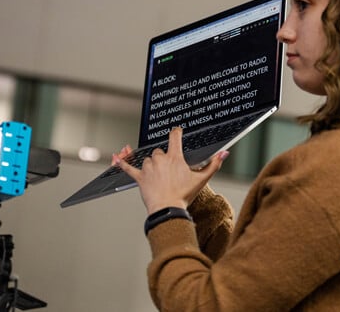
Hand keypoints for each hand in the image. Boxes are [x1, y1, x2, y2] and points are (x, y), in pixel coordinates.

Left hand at [113, 127, 227, 213]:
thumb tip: (225, 153)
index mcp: (175, 157)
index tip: (176, 130)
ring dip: (152, 165)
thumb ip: (214, 164)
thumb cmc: (184, 195)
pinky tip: (115, 157)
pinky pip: (128, 168)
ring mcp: (148, 168)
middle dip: (164, 158)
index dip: (176, 132)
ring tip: (159, 177)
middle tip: (170, 171)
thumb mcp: (202, 179)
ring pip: (148, 159)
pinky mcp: (139, 177)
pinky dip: (121, 162)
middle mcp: (160, 159)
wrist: (168, 209)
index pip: (174, 136)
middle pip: (160, 151)